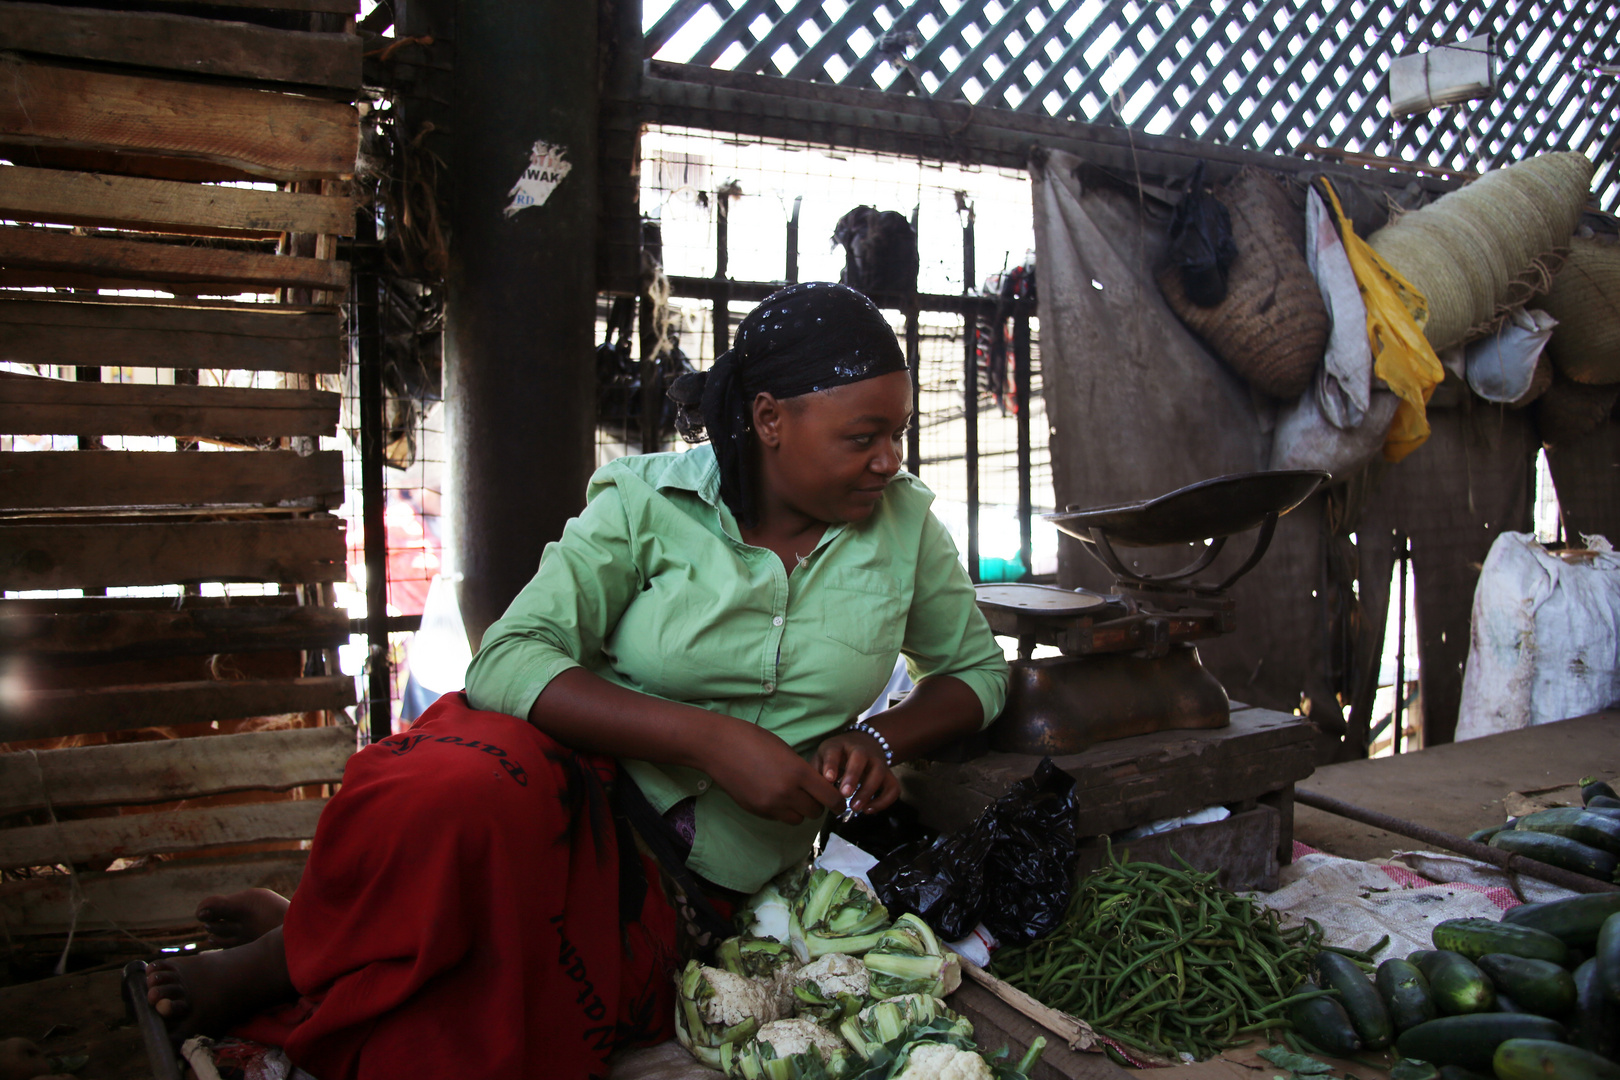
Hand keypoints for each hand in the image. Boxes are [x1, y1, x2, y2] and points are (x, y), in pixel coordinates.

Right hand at [705, 720, 843, 825]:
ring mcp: (770, 804)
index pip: (830, 798)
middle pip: (815, 812)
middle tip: (815, 796)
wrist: (718, 746)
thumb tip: (816, 786)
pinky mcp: (756, 810)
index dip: (838, 802)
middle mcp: (786, 792)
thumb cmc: (752, 739)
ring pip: (798, 819)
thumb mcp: (785, 750)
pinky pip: (778, 817)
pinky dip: (782, 811)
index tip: (840, 802)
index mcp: (798, 772)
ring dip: (800, 810)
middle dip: (818, 805)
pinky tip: (774, 795)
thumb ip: (802, 771)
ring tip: (794, 796)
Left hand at [812, 730, 899, 815]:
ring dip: (868, 791)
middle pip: (860, 758)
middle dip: (853, 776)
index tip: (828, 779)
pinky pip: (893, 787)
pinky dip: (884, 801)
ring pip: (879, 772)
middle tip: (844, 794)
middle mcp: (861, 750)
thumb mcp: (823, 756)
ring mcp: (877, 761)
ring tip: (855, 808)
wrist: (864, 743)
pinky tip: (868, 810)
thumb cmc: (837, 756)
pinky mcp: (888, 774)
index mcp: (839, 745)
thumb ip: (816, 770)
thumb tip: (814, 790)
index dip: (831, 764)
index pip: (834, 750)